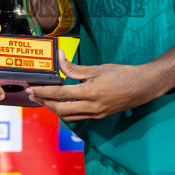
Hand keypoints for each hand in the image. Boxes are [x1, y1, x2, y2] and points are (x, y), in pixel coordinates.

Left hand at [28, 46, 174, 119]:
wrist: (142, 87)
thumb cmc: (122, 74)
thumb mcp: (97, 68)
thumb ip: (75, 67)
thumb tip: (59, 57)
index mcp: (90, 93)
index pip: (60, 94)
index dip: (43, 92)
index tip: (32, 89)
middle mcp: (91, 107)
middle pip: (60, 110)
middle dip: (44, 103)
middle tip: (33, 95)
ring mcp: (95, 114)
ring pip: (68, 116)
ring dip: (53, 109)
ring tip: (44, 100)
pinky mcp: (99, 116)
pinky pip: (77, 117)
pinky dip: (65, 112)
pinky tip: (61, 104)